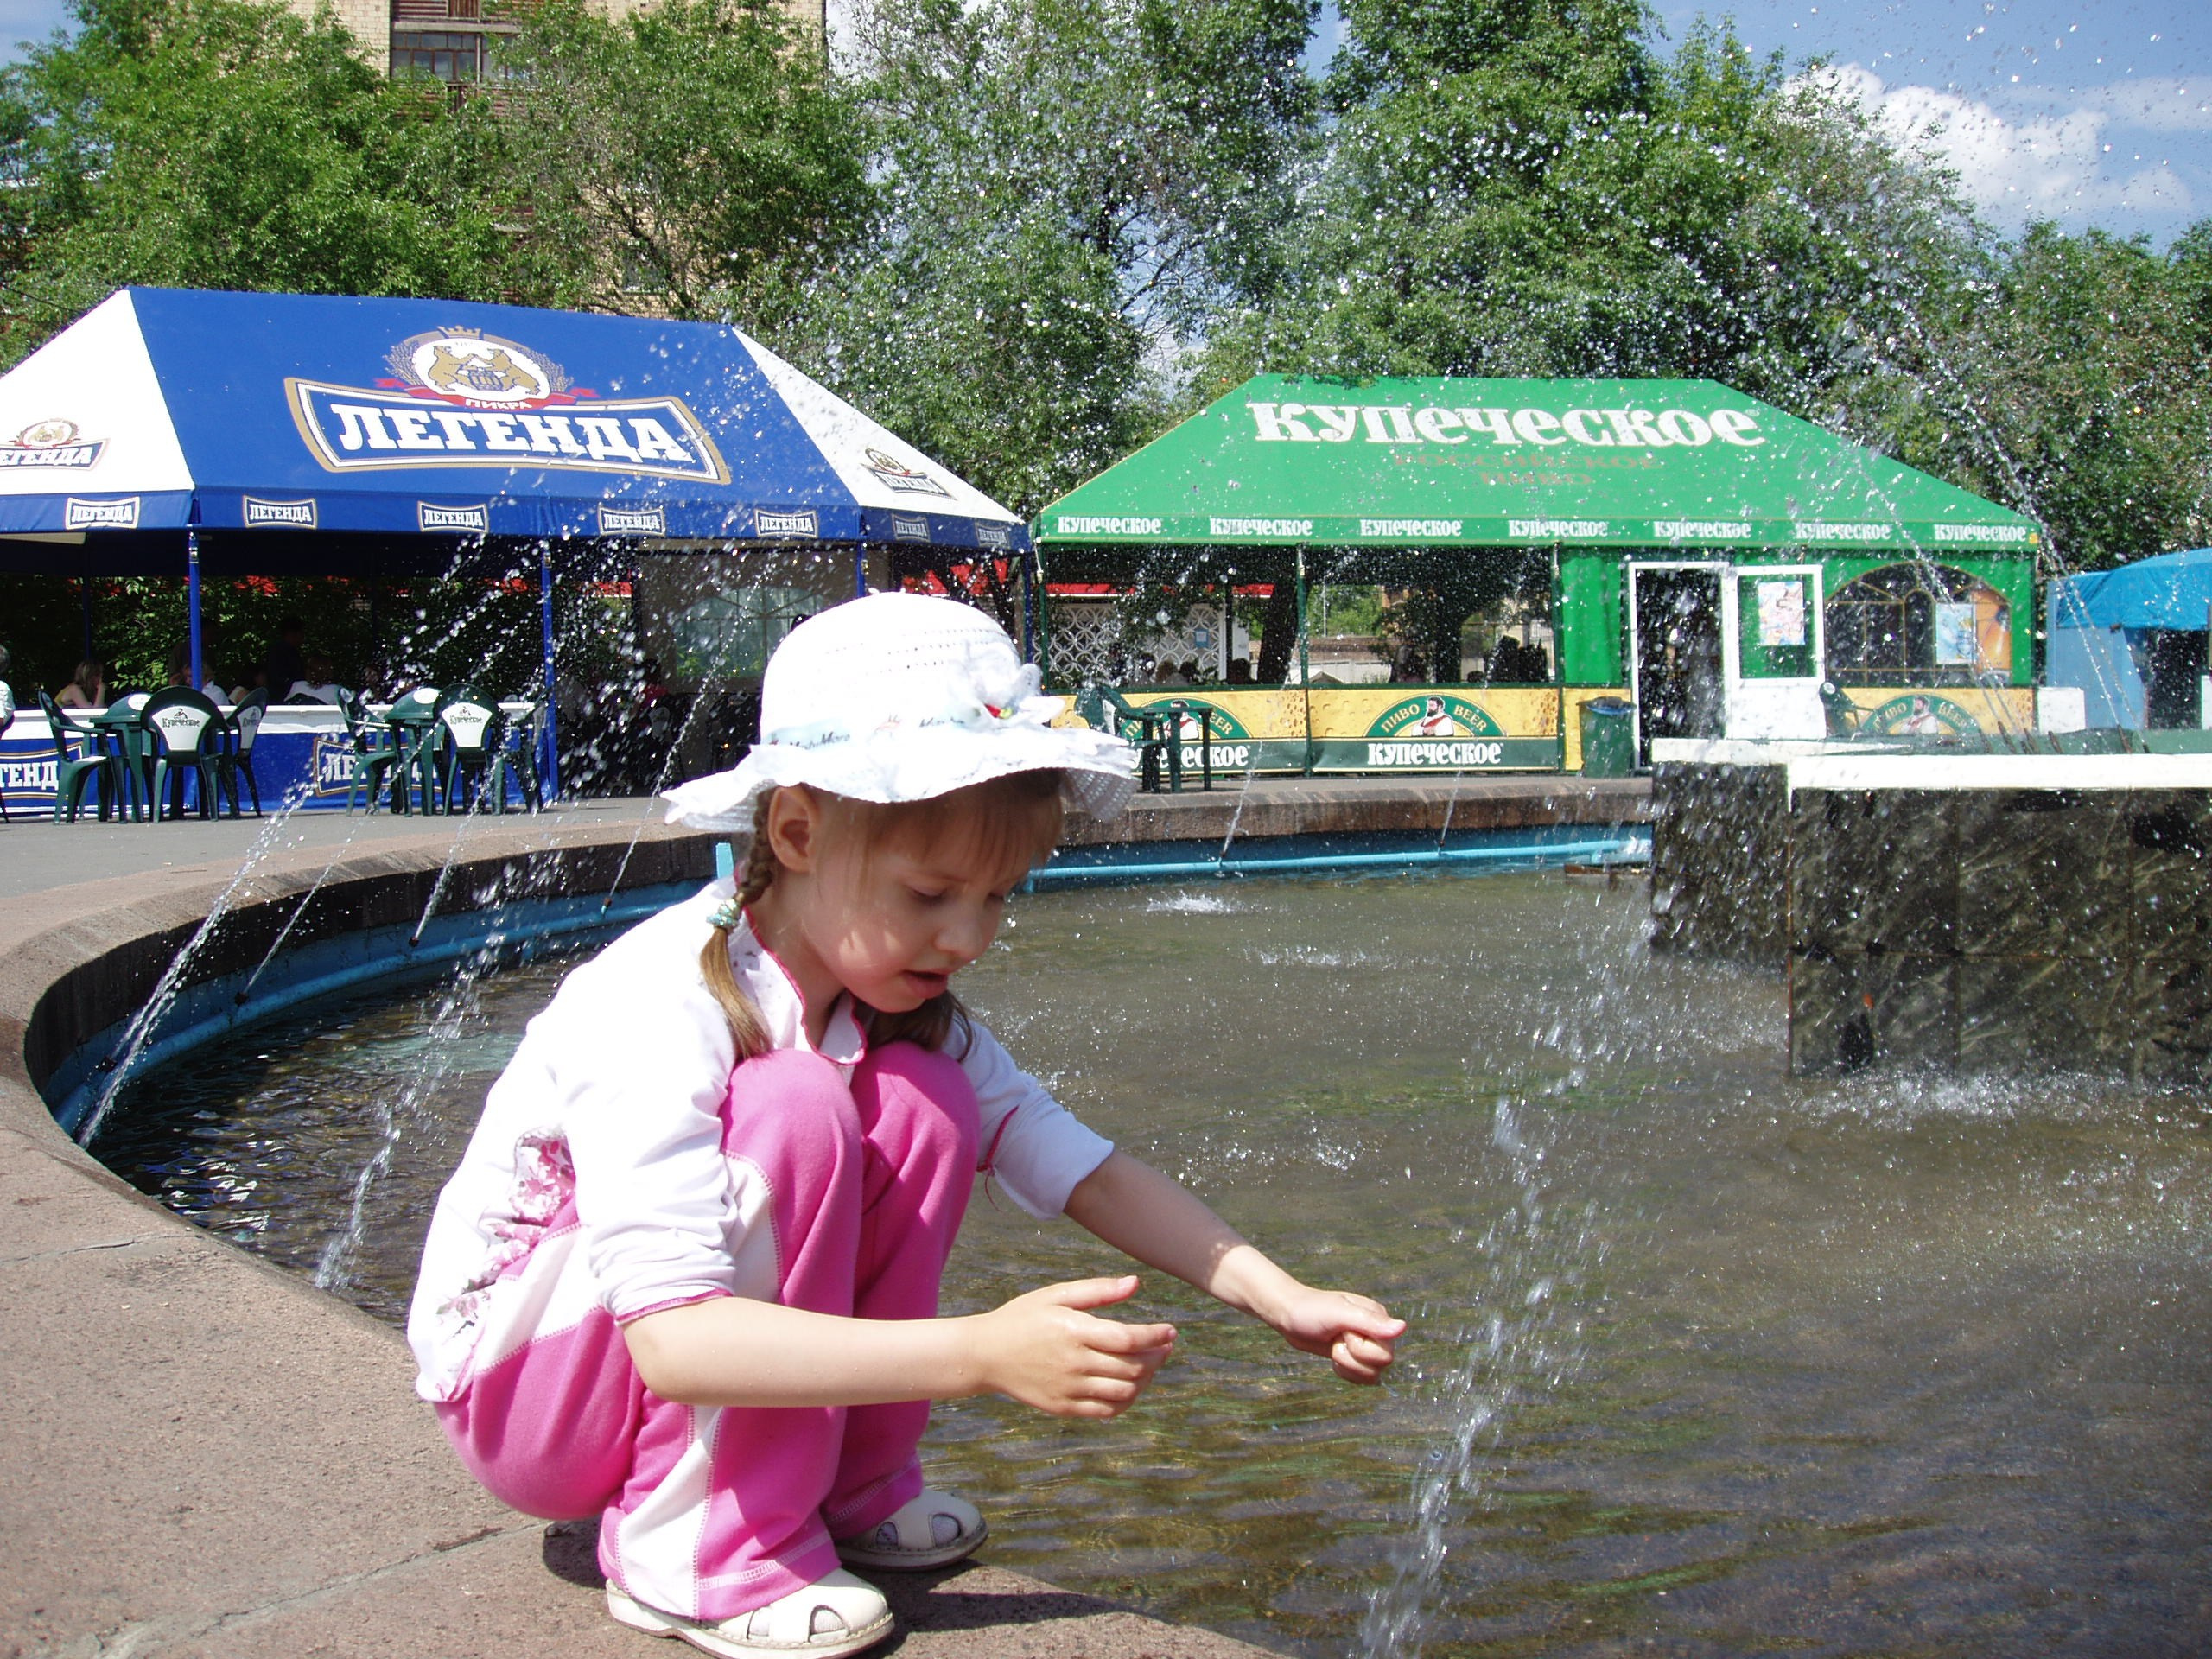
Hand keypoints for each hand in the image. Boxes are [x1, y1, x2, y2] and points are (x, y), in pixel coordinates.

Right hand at [970, 1275, 1175, 1418]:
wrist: (985, 1354)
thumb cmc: (1023, 1318)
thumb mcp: (1056, 1295)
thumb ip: (1097, 1290)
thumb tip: (1135, 1283)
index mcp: (1075, 1331)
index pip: (1129, 1339)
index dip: (1156, 1336)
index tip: (1170, 1331)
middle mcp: (1075, 1363)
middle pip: (1132, 1367)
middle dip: (1157, 1357)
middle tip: (1164, 1347)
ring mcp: (1070, 1389)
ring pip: (1124, 1391)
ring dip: (1146, 1379)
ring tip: (1149, 1365)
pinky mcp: (1064, 1407)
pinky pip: (1107, 1411)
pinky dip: (1127, 1400)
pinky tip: (1130, 1386)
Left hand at [1263, 1284, 1404, 1384]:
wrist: (1289, 1315)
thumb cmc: (1311, 1310)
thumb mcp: (1339, 1314)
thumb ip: (1370, 1322)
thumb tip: (1402, 1327)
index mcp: (1379, 1317)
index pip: (1386, 1352)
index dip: (1361, 1349)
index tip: (1344, 1332)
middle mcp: (1376, 1333)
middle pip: (1382, 1365)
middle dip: (1353, 1358)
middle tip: (1337, 1340)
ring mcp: (1366, 1346)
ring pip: (1372, 1376)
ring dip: (1347, 1365)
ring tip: (1334, 1346)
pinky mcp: (1354, 1357)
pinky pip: (1361, 1379)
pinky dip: (1344, 1372)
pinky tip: (1333, 1356)